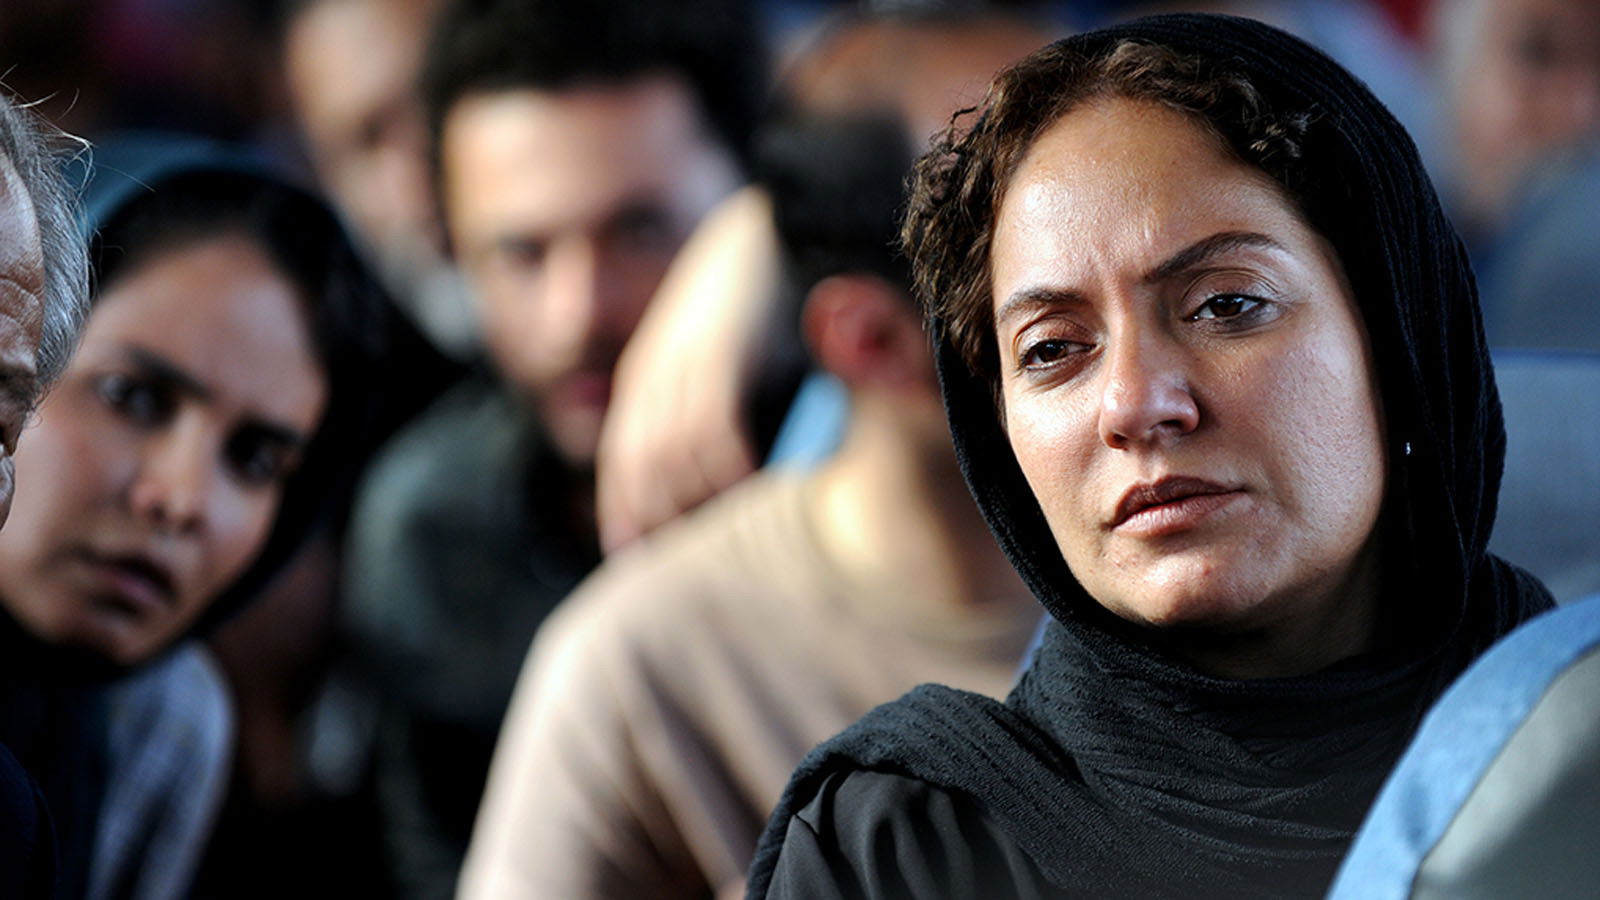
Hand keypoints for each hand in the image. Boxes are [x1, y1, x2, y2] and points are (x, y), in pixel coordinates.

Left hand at [596, 186, 784, 551]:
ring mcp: (681, 363)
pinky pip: (716, 432)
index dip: (626, 516)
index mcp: (645, 379)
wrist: (772, 223)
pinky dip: (733, 470)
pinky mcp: (718, 351)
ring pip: (676, 460)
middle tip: (706, 563)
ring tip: (742, 533)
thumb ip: (708, 408)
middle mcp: (651, 376)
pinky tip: (759, 489)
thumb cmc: (758, 299)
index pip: (622, 466)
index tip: (642, 559)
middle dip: (667, 523)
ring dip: (705, 504)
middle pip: (644, 474)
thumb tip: (719, 476)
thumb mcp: (719, 356)